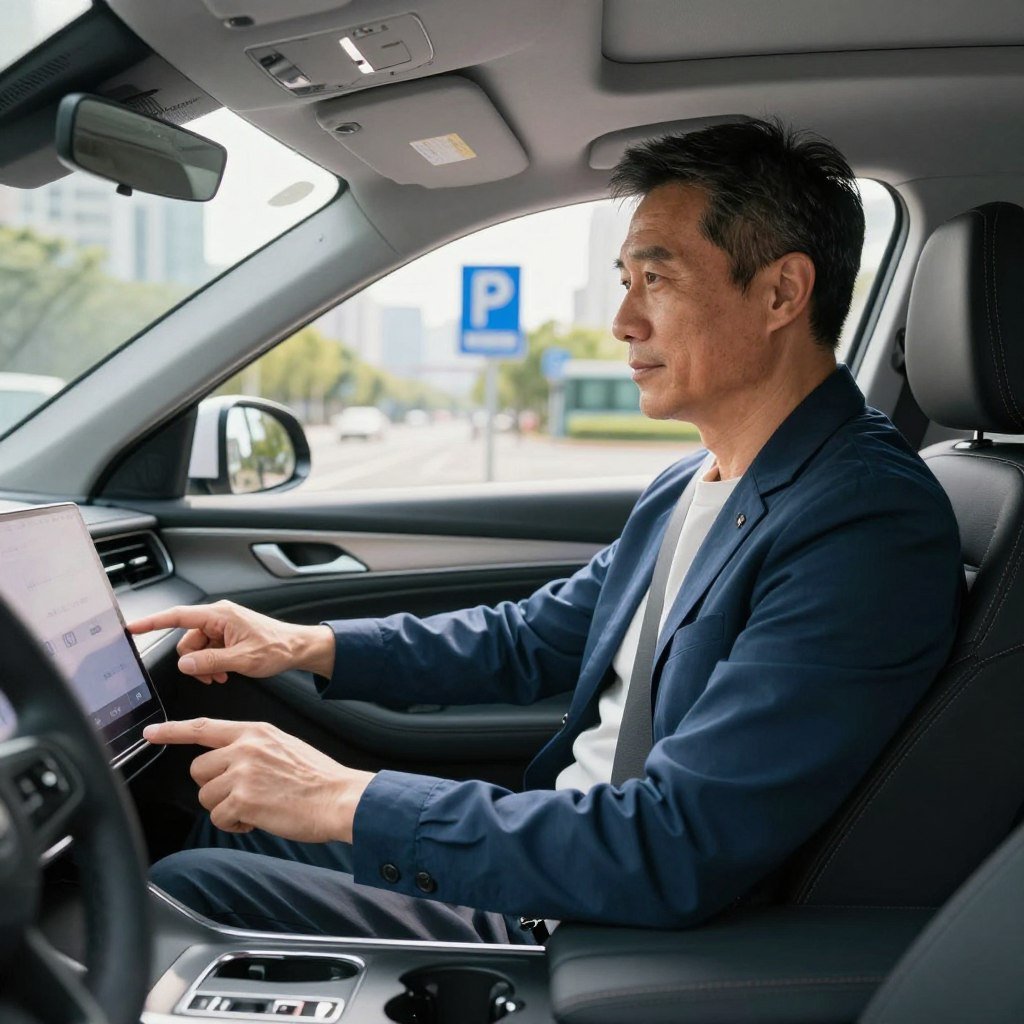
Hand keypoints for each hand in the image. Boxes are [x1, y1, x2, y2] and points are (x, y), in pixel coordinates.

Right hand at [127, 600, 335, 683]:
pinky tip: (225, 672)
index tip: (131, 627)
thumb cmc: (277, 648)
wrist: (297, 648)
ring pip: (196, 648)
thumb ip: (211, 662)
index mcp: (220, 615)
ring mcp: (223, 626)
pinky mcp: (228, 635)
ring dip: (204, 665)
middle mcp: (219, 617)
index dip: (153, 622)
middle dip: (194, 661)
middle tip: (212, 675)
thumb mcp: (242, 659)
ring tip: (223, 675)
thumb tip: (186, 664)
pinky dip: (212, 663)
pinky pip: (208, 650)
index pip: (178, 617)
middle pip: (187, 640)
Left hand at [143, 718, 372, 842]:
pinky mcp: (243, 799)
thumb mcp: (283, 745)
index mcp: (255, 731)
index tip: (152, 732)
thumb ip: (252, 748)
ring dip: (226, 808)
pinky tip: (258, 818)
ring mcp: (242, 773)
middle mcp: (245, 748)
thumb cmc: (317, 777)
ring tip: (256, 806)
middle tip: (240, 794)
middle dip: (213, 786)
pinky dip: (236, 824)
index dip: (173, 730)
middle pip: (198, 769)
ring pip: (206, 796)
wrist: (338, 797)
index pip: (204, 727)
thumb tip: (228, 761)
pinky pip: (220, 818)